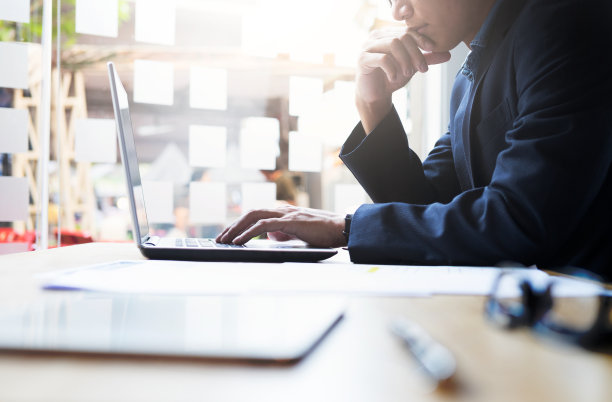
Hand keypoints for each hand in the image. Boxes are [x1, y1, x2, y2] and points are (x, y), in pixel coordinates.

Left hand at [215, 206, 346, 247]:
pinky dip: (249, 232)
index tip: (228, 234)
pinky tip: (240, 240)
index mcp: (284, 213)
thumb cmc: (324, 233)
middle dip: (233, 225)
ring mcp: (287, 214)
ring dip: (237, 228)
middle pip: (251, 213)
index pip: (256, 215)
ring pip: (254, 216)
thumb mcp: (299, 234)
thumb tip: (270, 237)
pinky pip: (264, 225)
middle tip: (220, 238)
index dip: (240, 223)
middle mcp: (283, 210)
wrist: (342, 229)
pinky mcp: (291, 221)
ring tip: (225, 239)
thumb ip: (284, 233)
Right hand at [356, 28, 450, 132]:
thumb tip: (448, 54)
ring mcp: (367, 47)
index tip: (432, 49)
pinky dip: (392, 69)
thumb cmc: (391, 78)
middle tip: (422, 69)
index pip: (407, 31)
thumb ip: (426, 59)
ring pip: (393, 45)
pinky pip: (382, 59)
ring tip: (409, 73)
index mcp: (387, 34)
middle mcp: (376, 37)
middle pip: (401, 37)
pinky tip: (394, 78)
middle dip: (415, 53)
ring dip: (405, 60)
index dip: (421, 39)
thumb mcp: (411, 67)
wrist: (374, 95)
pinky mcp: (363, 60)